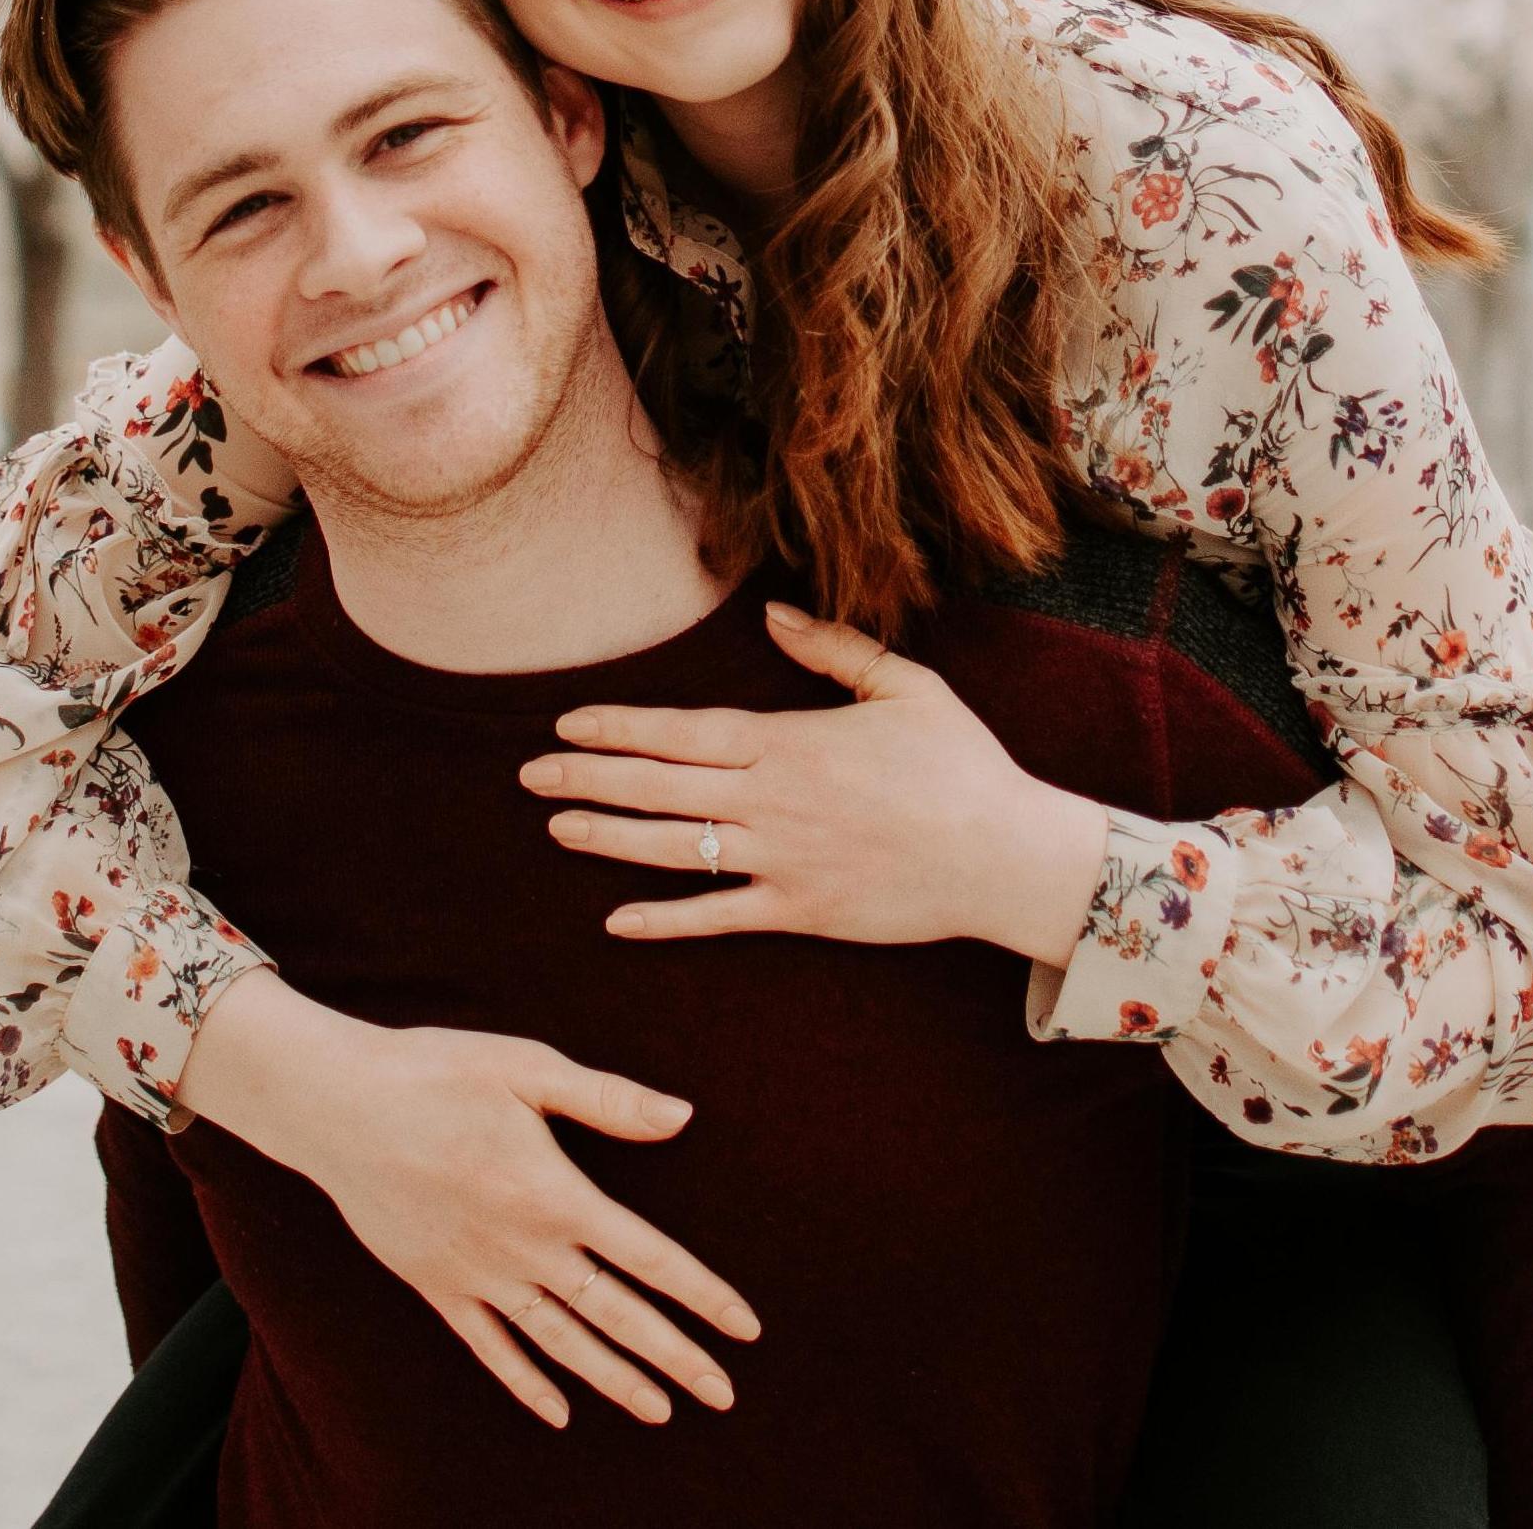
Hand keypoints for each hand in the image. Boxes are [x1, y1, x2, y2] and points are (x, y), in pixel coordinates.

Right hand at [175, 971, 759, 1428]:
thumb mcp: (529, 1068)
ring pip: (561, 1344)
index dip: (702, 1295)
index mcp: (556, 1194)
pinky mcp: (438, 1288)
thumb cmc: (439, 1072)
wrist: (339, 1106)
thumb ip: (609, 1100)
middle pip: (616, 1317)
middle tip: (724, 1396)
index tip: (745, 1329)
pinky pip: (491, 1350)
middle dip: (675, 1358)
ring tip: (661, 1411)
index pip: (649, 1258)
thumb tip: (683, 1116)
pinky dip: (528, 1384)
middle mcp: (524, 1249)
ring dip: (614, 1381)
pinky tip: (558, 1412)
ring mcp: (479, 1277)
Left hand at [518, 602, 1109, 965]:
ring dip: (609, 839)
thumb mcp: (904, 684)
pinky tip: (617, 920)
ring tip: (557, 828)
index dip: (620, 729)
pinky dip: (665, 920)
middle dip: (590, 779)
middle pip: (661, 788)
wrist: (1003, 854)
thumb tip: (774, 613)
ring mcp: (781, 861)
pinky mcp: (800, 911)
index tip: (568, 724)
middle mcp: (773, 801)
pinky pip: (718, 916)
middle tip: (529, 776)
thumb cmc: (961, 763)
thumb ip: (834, 648)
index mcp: (790, 742)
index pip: (683, 732)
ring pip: (675, 850)